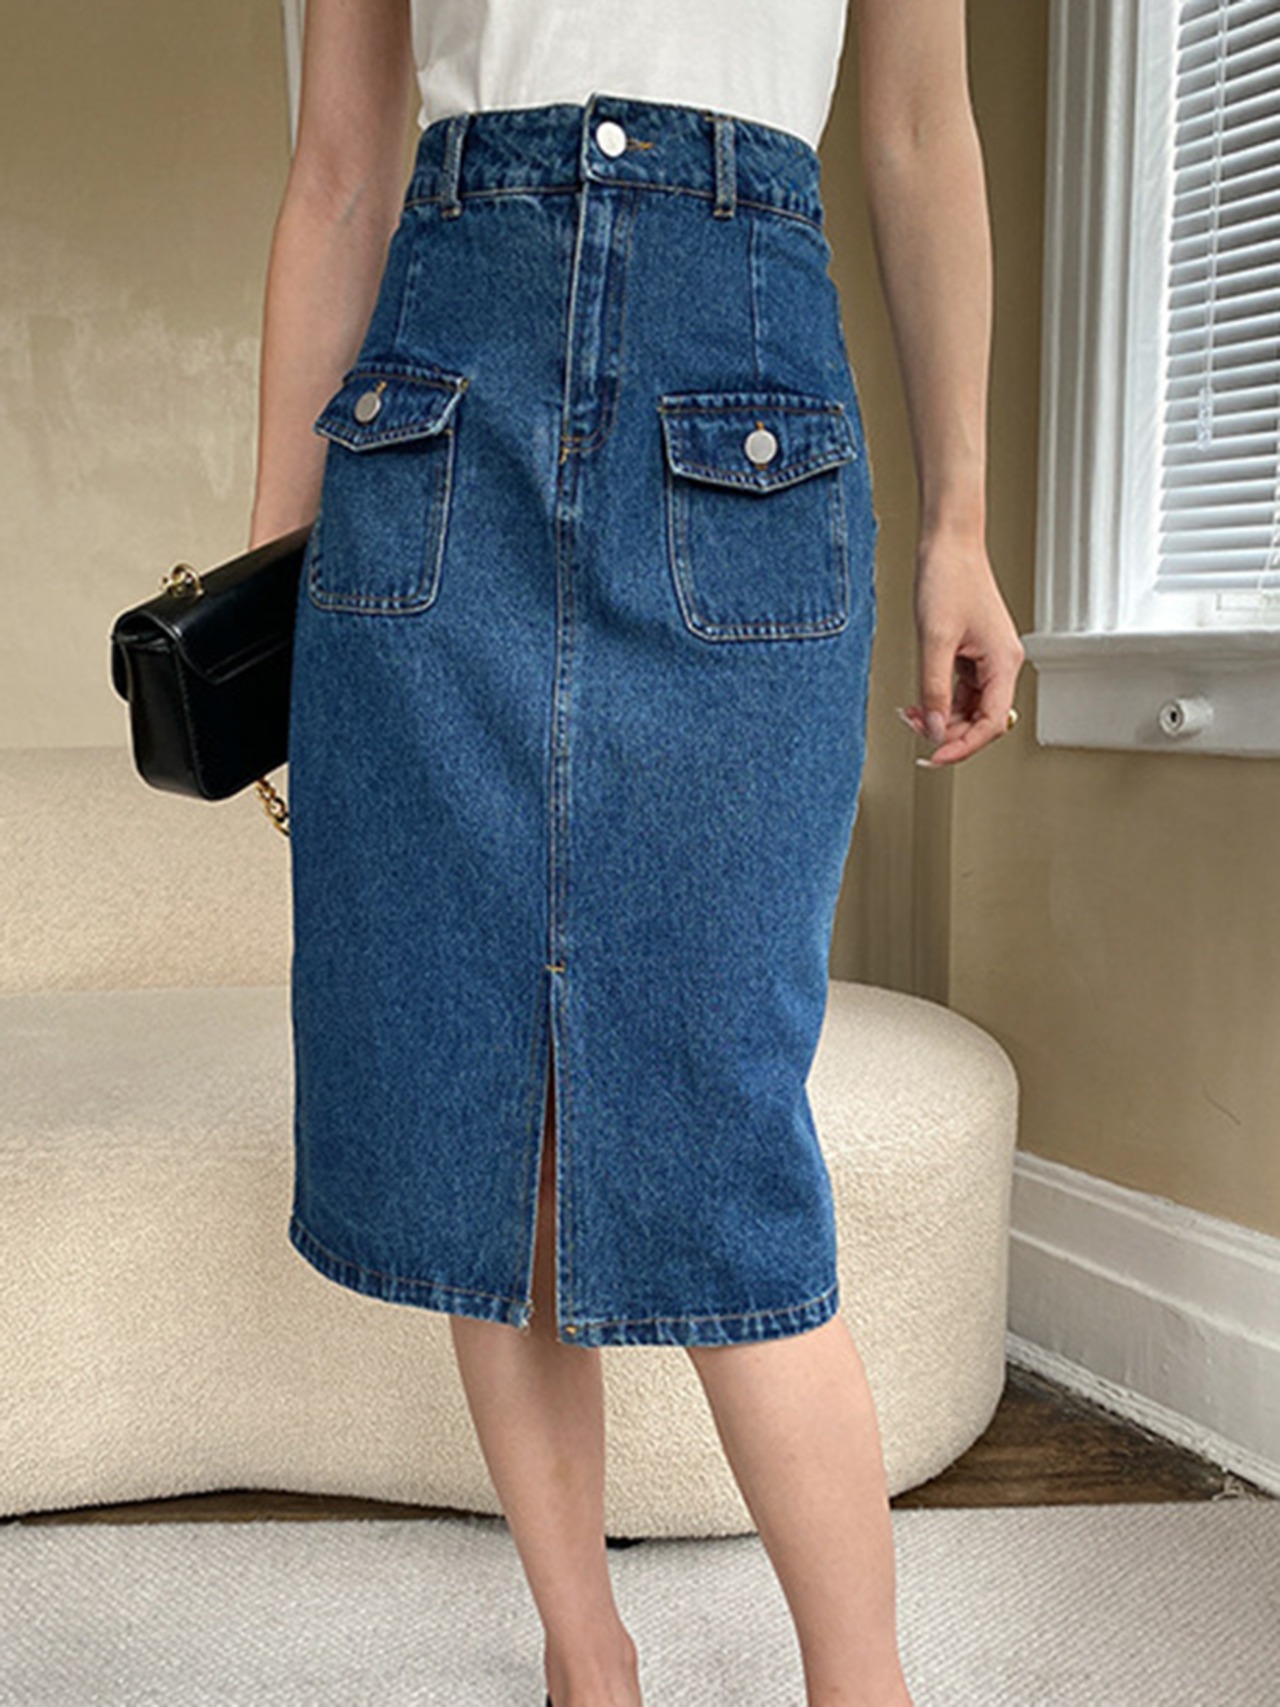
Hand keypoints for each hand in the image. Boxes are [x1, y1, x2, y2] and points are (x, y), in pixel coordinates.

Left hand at [896, 531, 1025, 766]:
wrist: (949, 544)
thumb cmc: (948, 579)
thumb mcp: (935, 640)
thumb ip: (934, 690)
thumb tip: (934, 729)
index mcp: (1003, 663)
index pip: (991, 723)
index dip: (962, 746)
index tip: (933, 756)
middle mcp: (1001, 664)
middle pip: (981, 720)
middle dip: (948, 731)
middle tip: (914, 732)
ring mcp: (988, 660)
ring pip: (969, 708)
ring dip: (941, 717)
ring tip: (910, 714)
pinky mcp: (973, 653)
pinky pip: (960, 690)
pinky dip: (940, 699)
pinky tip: (918, 702)